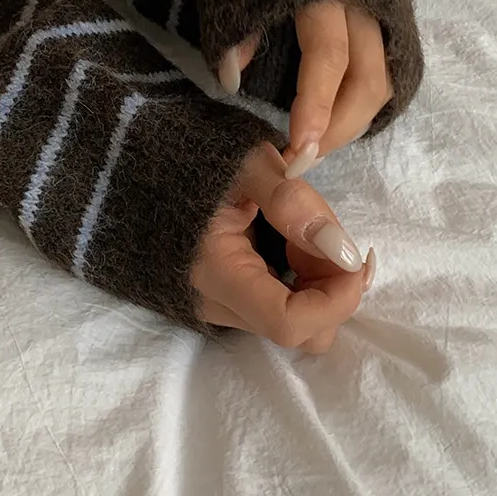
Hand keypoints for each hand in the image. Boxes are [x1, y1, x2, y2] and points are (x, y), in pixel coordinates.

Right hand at [190, 139, 373, 347]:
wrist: (141, 169)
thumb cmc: (193, 161)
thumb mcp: (247, 166)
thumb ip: (295, 202)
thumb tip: (343, 251)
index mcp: (217, 275)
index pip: (289, 324)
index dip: (338, 300)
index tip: (355, 257)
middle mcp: (217, 306)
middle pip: (302, 334)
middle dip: (334, 290)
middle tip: (327, 237)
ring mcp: (221, 308)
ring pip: (297, 323)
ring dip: (319, 284)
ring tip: (303, 234)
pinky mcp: (229, 301)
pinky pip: (282, 308)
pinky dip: (303, 282)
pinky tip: (290, 243)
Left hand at [216, 0, 390, 156]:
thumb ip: (234, 24)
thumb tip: (231, 81)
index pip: (327, 55)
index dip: (314, 106)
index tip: (297, 148)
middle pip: (367, 80)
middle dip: (337, 130)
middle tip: (301, 160)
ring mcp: (382, 4)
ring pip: (383, 79)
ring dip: (352, 121)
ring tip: (316, 144)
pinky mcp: (389, 10)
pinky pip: (390, 67)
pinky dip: (367, 100)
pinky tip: (339, 118)